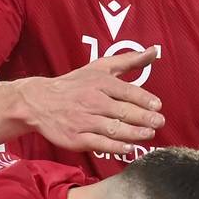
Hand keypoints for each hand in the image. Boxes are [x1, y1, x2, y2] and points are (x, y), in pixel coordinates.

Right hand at [12, 47, 164, 153]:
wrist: (39, 102)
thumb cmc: (74, 84)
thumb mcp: (100, 67)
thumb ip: (129, 61)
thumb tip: (154, 51)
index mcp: (99, 83)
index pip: (126, 91)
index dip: (144, 99)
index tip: (158, 106)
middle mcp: (92, 101)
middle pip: (122, 111)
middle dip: (144, 118)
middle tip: (159, 122)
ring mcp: (83, 121)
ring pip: (113, 128)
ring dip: (133, 133)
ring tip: (148, 135)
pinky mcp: (76, 138)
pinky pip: (99, 143)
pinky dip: (114, 147)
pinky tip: (128, 148)